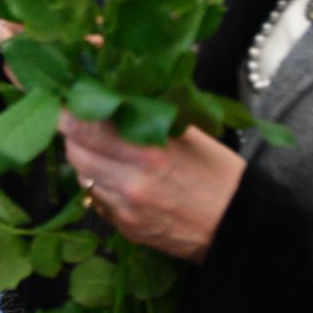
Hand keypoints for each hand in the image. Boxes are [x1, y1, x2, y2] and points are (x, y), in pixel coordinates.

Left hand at [58, 112, 243, 262]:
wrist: (240, 226)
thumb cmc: (220, 173)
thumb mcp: (190, 132)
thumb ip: (150, 109)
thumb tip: (119, 82)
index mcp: (148, 152)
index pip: (85, 126)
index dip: (71, 109)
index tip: (72, 98)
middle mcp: (130, 183)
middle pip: (75, 152)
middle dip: (75, 133)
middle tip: (84, 120)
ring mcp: (125, 211)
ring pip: (83, 177)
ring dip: (87, 159)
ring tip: (104, 148)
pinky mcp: (126, 230)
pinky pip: (99, 200)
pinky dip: (102, 185)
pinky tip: (120, 177)